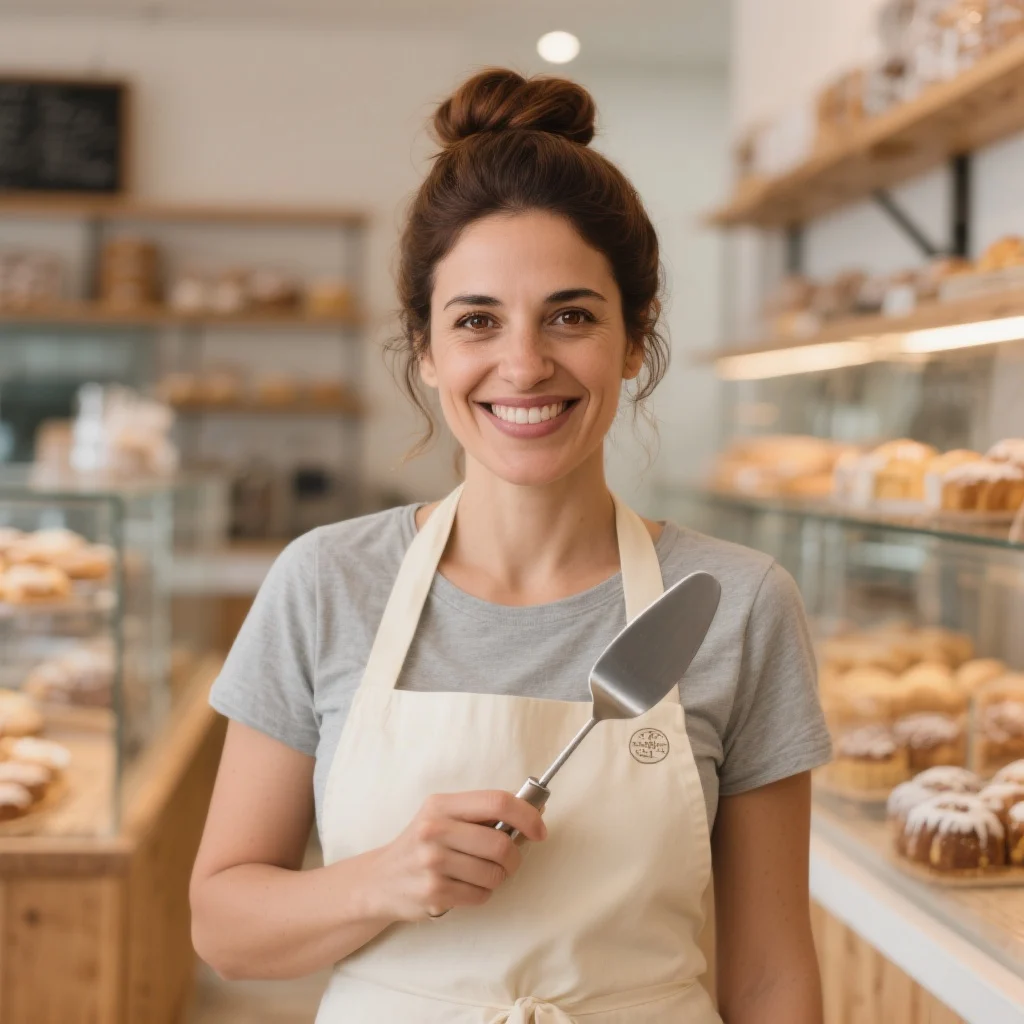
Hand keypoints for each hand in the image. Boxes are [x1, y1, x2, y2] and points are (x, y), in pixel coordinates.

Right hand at [369, 790, 546, 920]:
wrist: (380, 880)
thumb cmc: (421, 844)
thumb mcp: (442, 816)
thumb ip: (482, 813)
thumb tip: (535, 809)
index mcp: (442, 805)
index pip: (497, 802)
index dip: (527, 815)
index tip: (539, 829)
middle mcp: (434, 830)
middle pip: (501, 843)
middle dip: (515, 857)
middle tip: (509, 860)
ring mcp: (432, 863)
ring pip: (494, 874)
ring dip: (497, 878)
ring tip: (479, 874)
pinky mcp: (433, 893)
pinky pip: (481, 896)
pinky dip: (482, 894)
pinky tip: (465, 887)